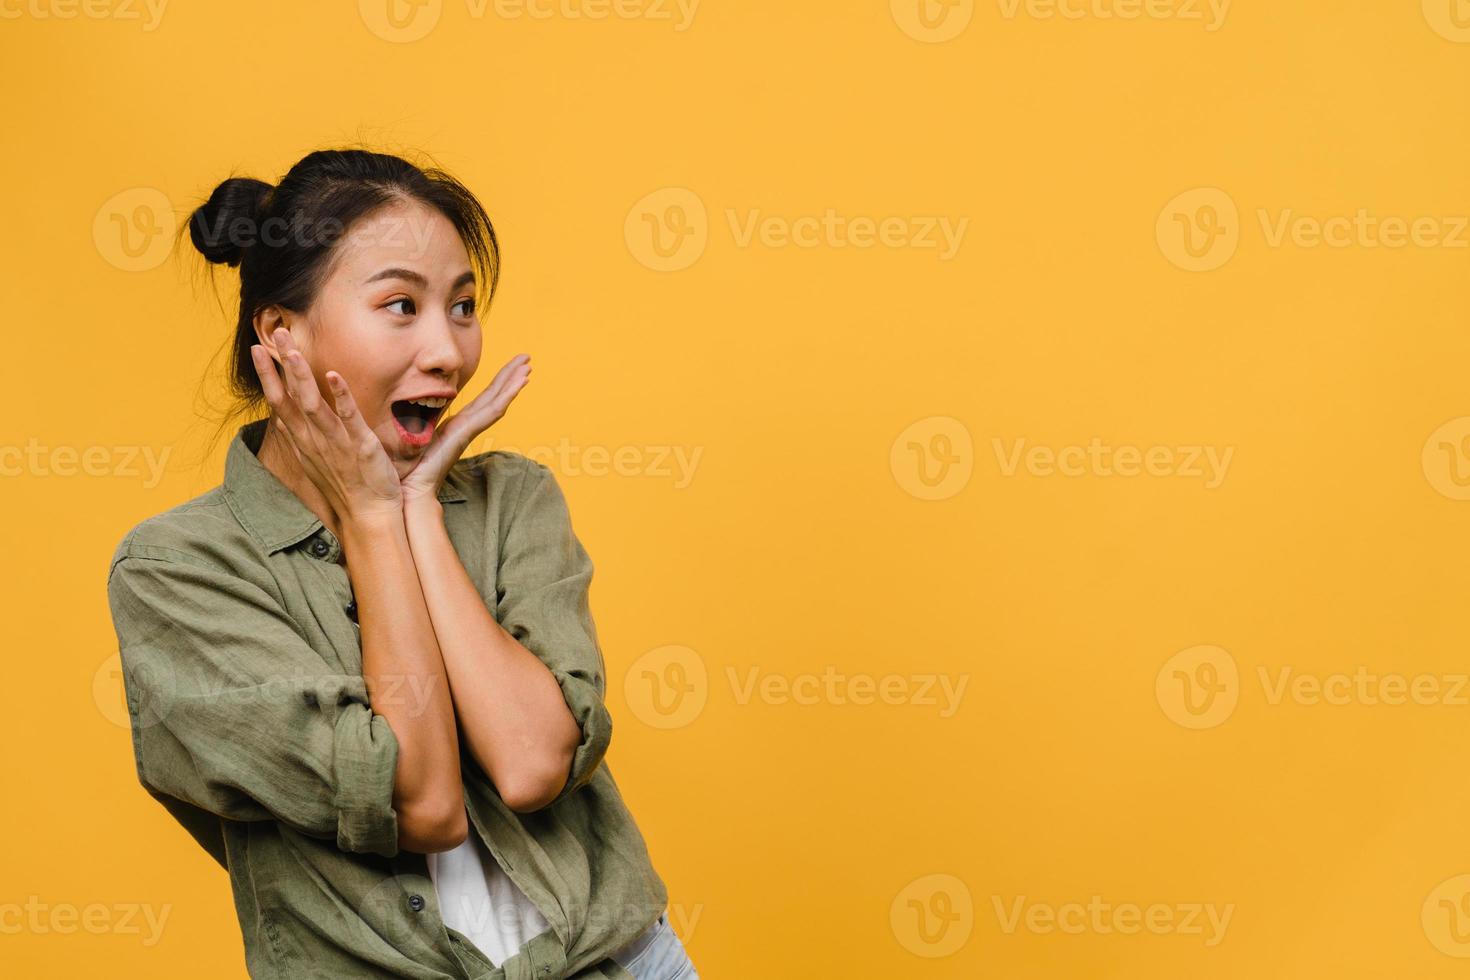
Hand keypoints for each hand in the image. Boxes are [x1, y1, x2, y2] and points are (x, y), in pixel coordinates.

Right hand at [252, 327, 403, 522]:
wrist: (369, 517)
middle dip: (280, 365)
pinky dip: (340, 397)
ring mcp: (336, 443)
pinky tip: (333, 375)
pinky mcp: (361, 447)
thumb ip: (298, 438)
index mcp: (304, 441)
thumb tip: (281, 420)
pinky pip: (348, 419)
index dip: (267, 376)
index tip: (257, 350)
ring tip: (291, 349)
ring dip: (301, 376)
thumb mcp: (314, 461)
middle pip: (289, 398)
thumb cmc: (345, 489)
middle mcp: (314, 440)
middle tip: (272, 333)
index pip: (279, 402)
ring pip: (312, 405)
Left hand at [400, 353, 532, 504]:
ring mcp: (469, 430)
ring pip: (497, 402)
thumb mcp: (409, 434)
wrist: (408, 488)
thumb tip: (398, 404)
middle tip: (527, 358)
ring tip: (528, 366)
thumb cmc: (406, 467)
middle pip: (494, 396)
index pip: (483, 399)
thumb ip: (411, 420)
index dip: (498, 382)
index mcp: (456, 425)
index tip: (511, 367)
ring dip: (513, 383)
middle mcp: (466, 426)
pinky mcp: (466, 433)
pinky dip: (506, 395)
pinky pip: (491, 411)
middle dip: (510, 376)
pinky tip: (519, 382)